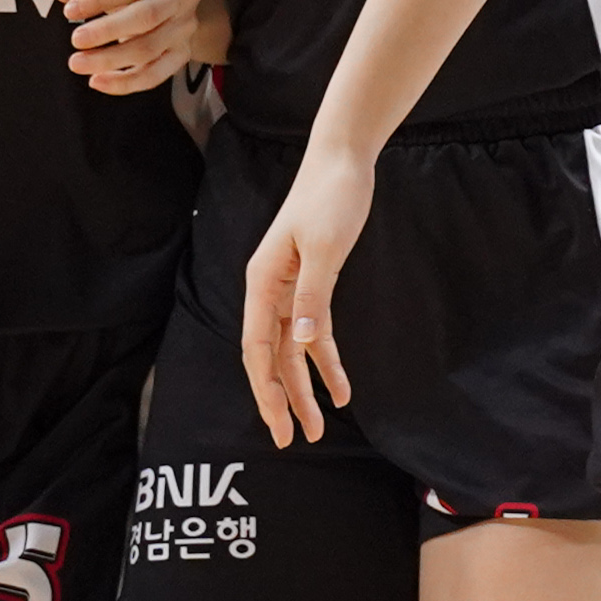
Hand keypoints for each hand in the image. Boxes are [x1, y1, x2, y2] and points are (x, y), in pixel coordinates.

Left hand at [60, 0, 220, 93]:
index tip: (71, 10)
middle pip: (147, 17)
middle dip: (107, 31)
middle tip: (77, 39)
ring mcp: (185, 25)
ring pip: (150, 49)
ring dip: (110, 60)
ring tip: (80, 62)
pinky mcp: (182, 52)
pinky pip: (155, 74)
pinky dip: (125, 82)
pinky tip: (99, 80)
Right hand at [241, 143, 373, 445]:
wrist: (343, 160)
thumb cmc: (329, 197)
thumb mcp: (323, 248)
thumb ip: (311, 296)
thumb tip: (301, 342)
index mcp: (261, 281)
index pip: (257, 348)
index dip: (266, 390)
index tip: (278, 424)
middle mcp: (269, 290)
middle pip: (271, 357)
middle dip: (282, 399)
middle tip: (293, 439)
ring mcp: (289, 289)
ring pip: (292, 350)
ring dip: (305, 387)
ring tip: (320, 426)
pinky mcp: (313, 284)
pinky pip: (314, 332)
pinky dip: (326, 360)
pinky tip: (341, 387)